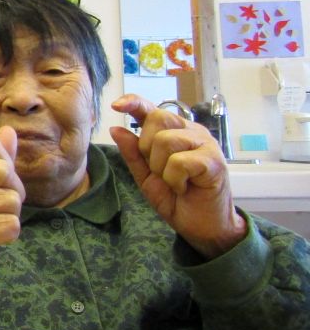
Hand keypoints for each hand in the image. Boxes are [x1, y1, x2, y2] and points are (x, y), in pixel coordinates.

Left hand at [109, 94, 245, 258]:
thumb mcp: (146, 176)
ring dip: (161, 168)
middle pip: (157, 119)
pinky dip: (175, 179)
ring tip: (175, 182)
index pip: (152, 109)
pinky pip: (180, 161)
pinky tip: (185, 187)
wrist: (201, 226)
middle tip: (159, 171)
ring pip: (166, 140)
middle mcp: (191, 132)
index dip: (134, 103)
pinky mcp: (214, 160)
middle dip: (147, 147)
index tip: (116, 105)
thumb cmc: (177, 199)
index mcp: (174, 132)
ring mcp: (205, 144)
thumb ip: (133, 153)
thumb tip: (116, 129)